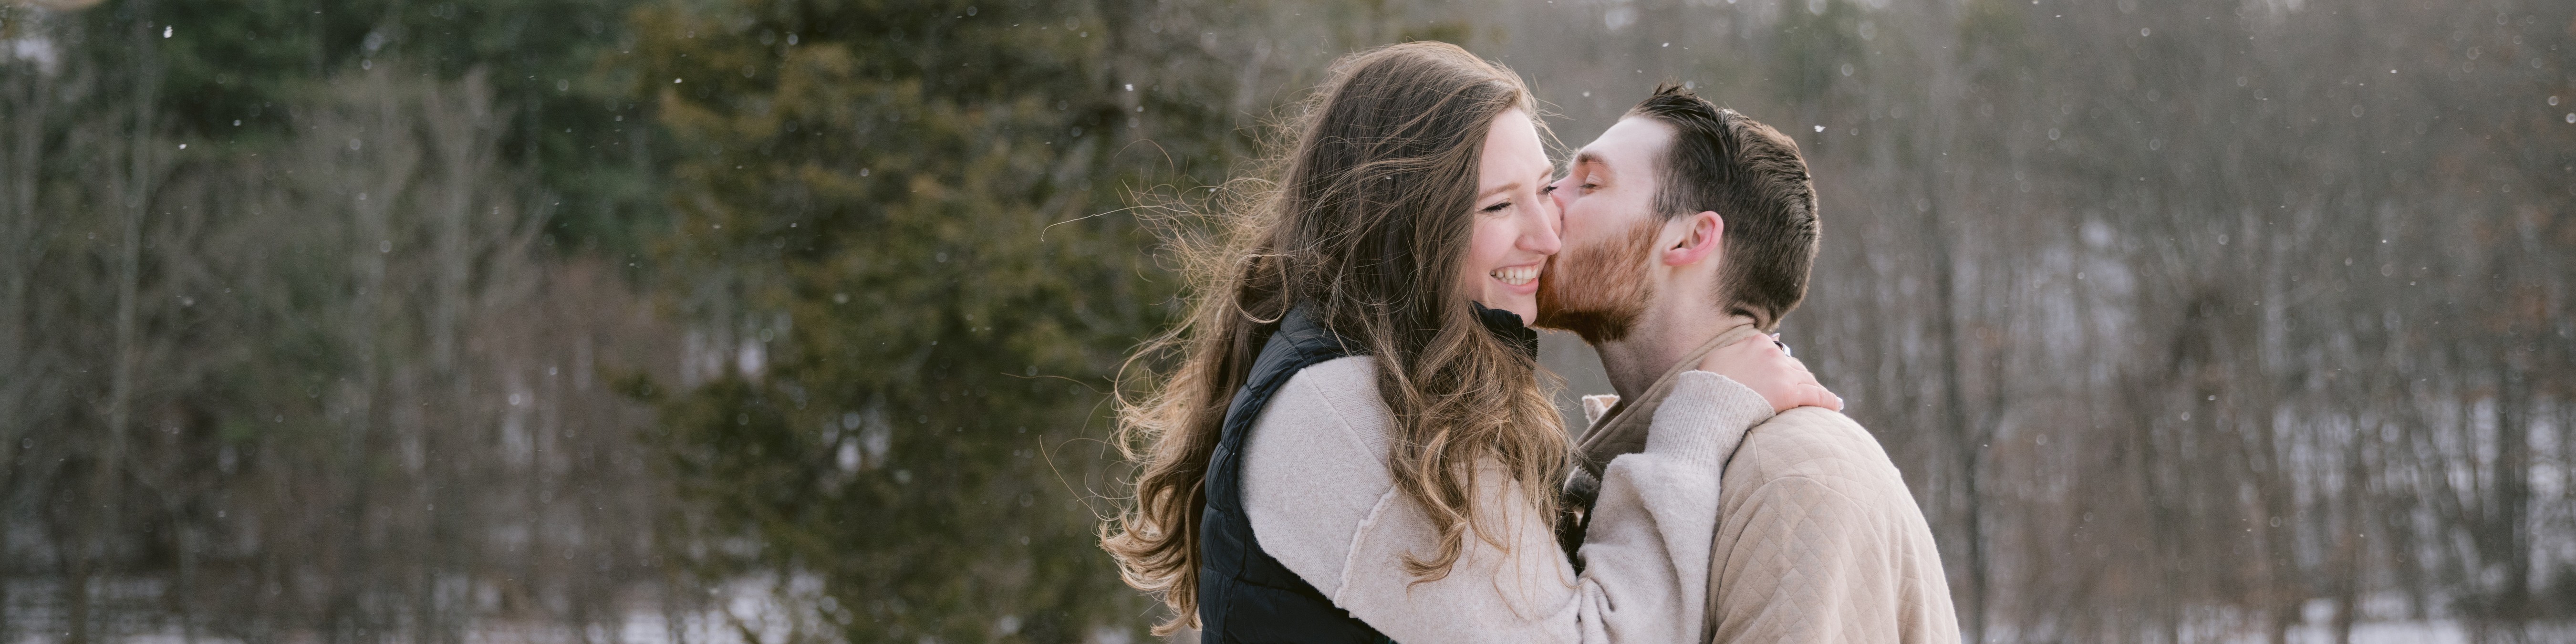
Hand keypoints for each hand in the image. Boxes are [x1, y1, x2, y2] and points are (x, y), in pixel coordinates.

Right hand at [1698, 333, 1842, 412]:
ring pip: (1808, 381)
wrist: (1709, 403)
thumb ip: (1735, 353)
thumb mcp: (1718, 359)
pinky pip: (1816, 396)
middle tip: (1810, 391)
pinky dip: (1828, 400)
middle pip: (1796, 368)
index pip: (1779, 355)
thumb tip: (1741, 355)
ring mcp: (1782, 372)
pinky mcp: (1790, 392)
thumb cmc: (1707, 386)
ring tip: (1827, 399)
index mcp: (1757, 343)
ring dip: (1817, 390)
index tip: (1790, 376)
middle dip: (1803, 380)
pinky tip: (1836, 406)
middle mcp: (1773, 354)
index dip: (1786, 368)